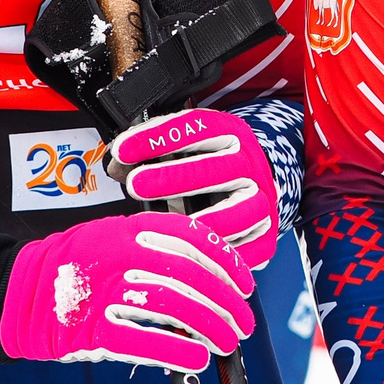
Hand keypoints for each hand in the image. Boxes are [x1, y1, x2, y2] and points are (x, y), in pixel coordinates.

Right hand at [0, 214, 255, 372]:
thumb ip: (154, 247)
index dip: (226, 263)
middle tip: (242, 324)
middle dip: (225, 304)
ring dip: (209, 329)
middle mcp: (117, 258)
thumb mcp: (112, 238)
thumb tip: (211, 272)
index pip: (191, 240)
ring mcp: (102, 295)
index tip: (245, 285)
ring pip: (172, 309)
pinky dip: (175, 353)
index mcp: (127, 230)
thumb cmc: (73, 267)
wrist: (14, 291)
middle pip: (188, 277)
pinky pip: (142, 343)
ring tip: (226, 344)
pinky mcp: (88, 331)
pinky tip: (196, 359)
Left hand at [113, 107, 277, 259]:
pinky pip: (250, 248)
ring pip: (238, 210)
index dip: (158, 137)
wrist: (256, 185)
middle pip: (215, 169)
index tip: (123, 149)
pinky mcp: (267, 234)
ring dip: (200, 219)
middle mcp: (250, 163)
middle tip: (135, 185)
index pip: (197, 128)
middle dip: (172, 177)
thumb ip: (154, 151)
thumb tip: (116, 165)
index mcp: (230, 134)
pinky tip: (194, 255)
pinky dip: (223, 254)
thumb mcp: (189, 146)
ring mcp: (263, 199)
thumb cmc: (212, 167)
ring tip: (166, 227)